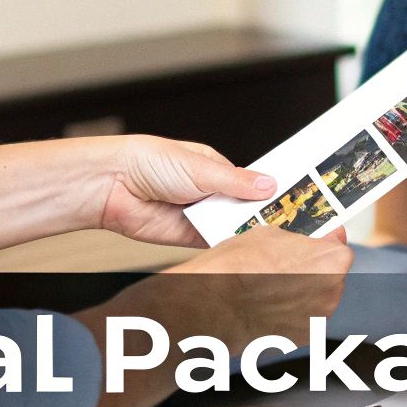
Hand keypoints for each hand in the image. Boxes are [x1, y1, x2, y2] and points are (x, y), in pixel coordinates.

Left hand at [97, 136, 276, 245]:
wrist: (113, 185)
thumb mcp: (201, 167)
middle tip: (286, 219)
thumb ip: (236, 181)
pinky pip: (215, 242)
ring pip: (232, 225)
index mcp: (214, 168)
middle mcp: (209, 192)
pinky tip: (243, 244)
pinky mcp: (189, 237)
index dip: (269, 189)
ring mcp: (200, 215)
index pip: (250, 181)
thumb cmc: (149, 162)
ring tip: (269, 232)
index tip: (293, 196)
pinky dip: (227, 244)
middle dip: (260, 212)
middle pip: (244, 206)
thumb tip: (269, 184)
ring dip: (244, 229)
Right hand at [164, 225, 353, 345]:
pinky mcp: (300, 339)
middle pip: (330, 277)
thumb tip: (310, 242)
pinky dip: (290, 314)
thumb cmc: (239, 268)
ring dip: (301, 294)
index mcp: (332, 263)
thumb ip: (301, 240)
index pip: (340, 249)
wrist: (215, 306)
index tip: (314, 245)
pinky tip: (267, 306)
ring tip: (271, 287)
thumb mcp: (272, 234)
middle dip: (313, 271)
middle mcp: (332, 294)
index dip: (324, 246)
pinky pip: (301, 320)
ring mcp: (317, 319)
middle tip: (284, 266)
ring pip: (316, 300)